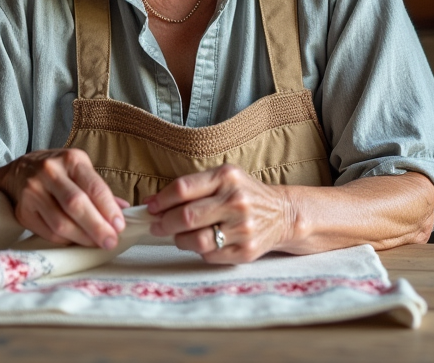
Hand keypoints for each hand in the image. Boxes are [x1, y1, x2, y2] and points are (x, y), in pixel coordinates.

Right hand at [0, 148, 128, 248]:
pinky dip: (66, 240)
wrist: (18, 171)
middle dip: (97, 227)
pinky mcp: (23, 211)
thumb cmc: (58, 172)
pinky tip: (76, 241)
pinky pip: (48, 232)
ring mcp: (33, 191)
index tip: (120, 226)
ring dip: (82, 238)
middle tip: (110, 241)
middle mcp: (50, 172)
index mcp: (71, 159)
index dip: (108, 209)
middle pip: (76, 204)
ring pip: (61, 222)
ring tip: (96, 244)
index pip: (93, 186)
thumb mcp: (79, 169)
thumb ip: (99, 190)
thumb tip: (124, 211)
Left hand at [145, 164, 291, 263]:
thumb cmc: (245, 194)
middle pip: (186, 216)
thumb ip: (191, 188)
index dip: (161, 200)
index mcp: (227, 177)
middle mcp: (236, 201)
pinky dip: (199, 251)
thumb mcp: (223, 179)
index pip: (183, 189)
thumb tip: (152, 203)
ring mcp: (242, 228)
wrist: (283, 214)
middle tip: (157, 226)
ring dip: (179, 240)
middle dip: (164, 223)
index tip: (151, 207)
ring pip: (195, 240)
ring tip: (178, 235)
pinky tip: (202, 242)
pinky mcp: (246, 251)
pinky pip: (209, 255)